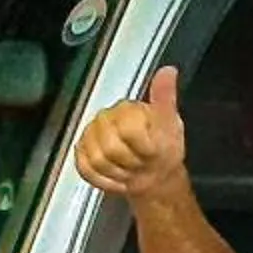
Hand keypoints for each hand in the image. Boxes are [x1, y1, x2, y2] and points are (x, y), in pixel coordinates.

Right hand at [74, 67, 186, 198]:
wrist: (155, 172)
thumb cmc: (163, 148)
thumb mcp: (171, 126)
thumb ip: (165, 99)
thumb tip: (169, 71)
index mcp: (126, 109)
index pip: (130, 131)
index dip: (145, 148)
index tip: (154, 150)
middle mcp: (104, 118)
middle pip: (111, 149)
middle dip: (132, 163)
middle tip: (143, 162)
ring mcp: (89, 136)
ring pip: (98, 162)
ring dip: (120, 173)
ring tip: (132, 169)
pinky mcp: (81, 154)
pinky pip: (87, 171)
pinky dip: (107, 181)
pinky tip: (119, 177)